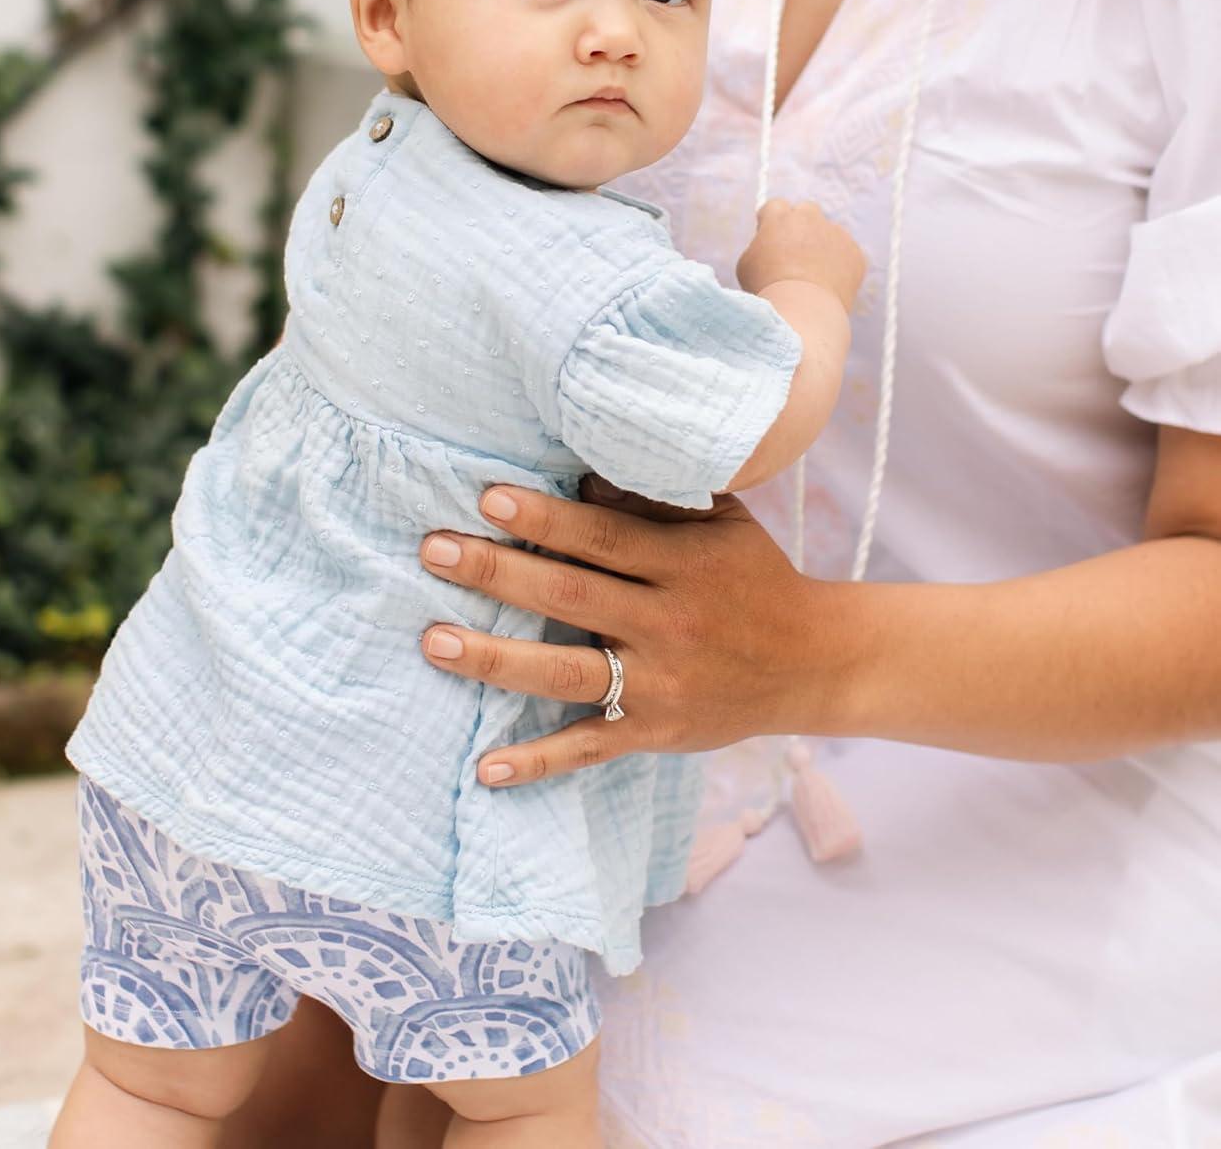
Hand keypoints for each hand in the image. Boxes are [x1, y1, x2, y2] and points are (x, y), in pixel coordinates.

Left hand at [417, 478, 853, 785]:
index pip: (602, 539)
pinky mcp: (654, 732)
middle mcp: (669, 625)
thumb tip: (577, 478)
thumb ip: (653, 498)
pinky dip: (539, 761)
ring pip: (567, 673)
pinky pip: (589, 748)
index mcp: (684, 565)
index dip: (544, 520)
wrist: (815, 663)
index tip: (485, 498)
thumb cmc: (753, 576)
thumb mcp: (720, 523)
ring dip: (495, 660)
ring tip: (433, 641)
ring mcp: (660, 685)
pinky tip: (486, 768)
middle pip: (570, 598)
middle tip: (433, 551)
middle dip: (497, 573)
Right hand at [736, 198, 865, 312]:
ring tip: (811, 279)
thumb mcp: (747, 265)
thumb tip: (766, 245)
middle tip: (793, 252)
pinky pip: (846, 255)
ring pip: (828, 234)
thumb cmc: (768, 289)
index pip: (775, 206)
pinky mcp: (855, 253)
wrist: (803, 309)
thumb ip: (758, 246)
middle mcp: (810, 218)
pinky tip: (826, 287)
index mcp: (780, 217)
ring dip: (821, 248)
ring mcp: (836, 234)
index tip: (770, 235)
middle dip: (801, 225)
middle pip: (806, 210)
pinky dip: (838, 267)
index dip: (772, 221)